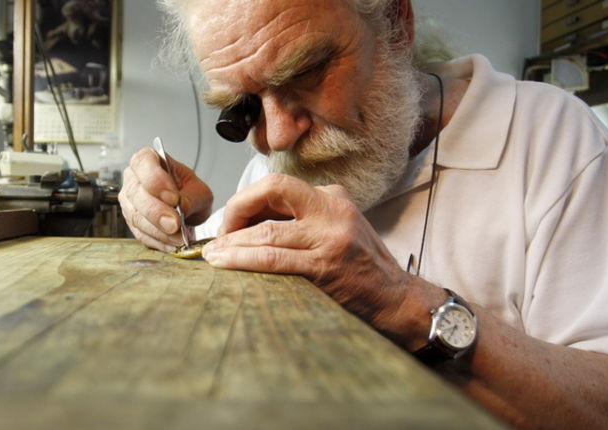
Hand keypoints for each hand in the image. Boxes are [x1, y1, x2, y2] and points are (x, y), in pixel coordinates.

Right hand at [119, 147, 212, 251]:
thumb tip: (180, 206)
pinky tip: (172, 243)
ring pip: (136, 216)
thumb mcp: (199, 191)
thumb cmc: (190, 193)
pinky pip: (140, 233)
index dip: (155, 180)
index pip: (143, 163)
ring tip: (178, 237)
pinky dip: (158, 240)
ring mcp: (129, 201)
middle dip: (157, 211)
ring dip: (158, 230)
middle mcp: (133, 178)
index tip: (173, 197)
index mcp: (148, 160)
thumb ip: (191, 197)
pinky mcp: (131, 222)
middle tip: (175, 223)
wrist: (188, 210)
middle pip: (136, 193)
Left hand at [201, 174, 417, 324]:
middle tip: (219, 237)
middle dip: (236, 211)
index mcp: (332, 196)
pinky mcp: (325, 265)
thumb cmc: (360, 267)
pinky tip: (225, 264)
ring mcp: (330, 236)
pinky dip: (243, 260)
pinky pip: (274, 259)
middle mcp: (332, 208)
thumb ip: (300, 221)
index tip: (231, 222)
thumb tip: (247, 224)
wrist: (396, 299)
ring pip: (267, 231)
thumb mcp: (335, 229)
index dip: (246, 201)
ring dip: (232, 244)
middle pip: (272, 191)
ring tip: (212, 255)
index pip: (278, 186)